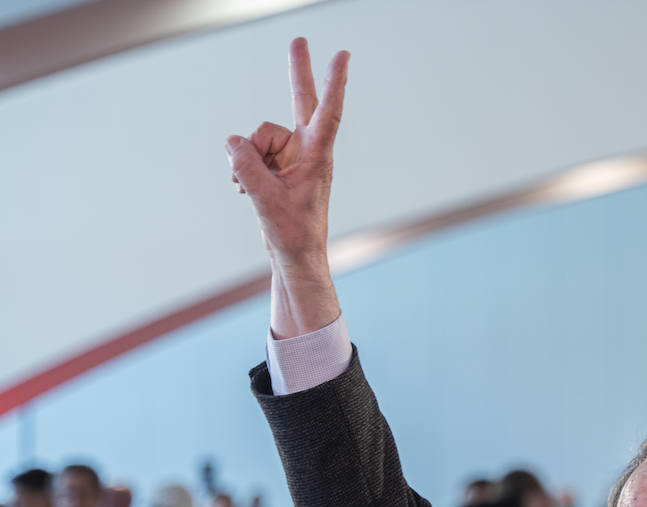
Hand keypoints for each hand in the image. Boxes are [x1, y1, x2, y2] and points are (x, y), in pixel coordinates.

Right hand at [226, 37, 348, 335]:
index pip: (328, 112)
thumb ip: (248, 167)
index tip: (342, 56)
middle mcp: (306, 151)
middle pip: (300, 102)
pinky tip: (245, 189)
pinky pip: (248, 153)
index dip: (333, 83)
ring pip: (257, 138)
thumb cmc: (293, 232)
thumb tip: (233, 142)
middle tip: (299, 39)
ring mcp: (289, 157)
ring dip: (246, 161)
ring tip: (250, 189)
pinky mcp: (274, 167)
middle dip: (297, 72)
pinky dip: (242, 169)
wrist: (293, 256)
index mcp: (318, 157)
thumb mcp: (266, 200)